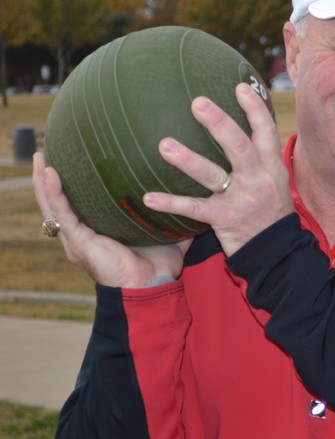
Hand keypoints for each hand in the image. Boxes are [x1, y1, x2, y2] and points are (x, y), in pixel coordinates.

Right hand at [33, 152, 187, 287]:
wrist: (154, 288)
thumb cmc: (159, 266)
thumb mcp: (166, 232)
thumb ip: (173, 214)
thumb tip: (192, 192)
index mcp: (97, 231)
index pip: (77, 203)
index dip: (70, 184)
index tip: (68, 157)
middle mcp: (81, 234)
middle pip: (58, 201)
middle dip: (48, 177)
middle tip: (43, 151)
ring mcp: (77, 239)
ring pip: (52, 205)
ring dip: (43, 180)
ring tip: (38, 156)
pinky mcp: (79, 242)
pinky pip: (62, 214)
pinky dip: (54, 193)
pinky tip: (50, 174)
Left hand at [142, 83, 293, 256]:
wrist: (278, 253)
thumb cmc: (271, 213)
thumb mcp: (274, 182)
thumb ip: (259, 158)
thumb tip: (237, 129)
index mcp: (272, 167)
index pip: (266, 132)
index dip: (254, 109)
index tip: (238, 87)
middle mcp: (259, 180)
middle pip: (239, 146)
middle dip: (219, 123)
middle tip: (198, 103)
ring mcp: (242, 200)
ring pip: (213, 175)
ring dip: (187, 159)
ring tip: (164, 145)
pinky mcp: (225, 219)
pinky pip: (194, 209)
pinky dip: (170, 203)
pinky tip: (148, 197)